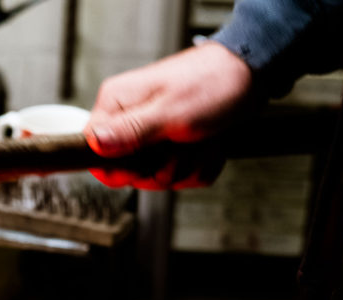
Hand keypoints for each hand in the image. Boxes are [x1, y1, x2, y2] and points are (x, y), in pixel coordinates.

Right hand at [84, 41, 253, 188]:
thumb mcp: (169, 111)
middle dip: (164, 168)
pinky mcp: (173, 150)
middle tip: (181, 142)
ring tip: (199, 138)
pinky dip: (200, 165)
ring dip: (187, 165)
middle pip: (130, 175)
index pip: (93, 153)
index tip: (143, 162)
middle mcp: (130, 122)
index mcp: (118, 105)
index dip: (118, 169)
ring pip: (159, 179)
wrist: (248, 77)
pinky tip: (208, 143)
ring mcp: (152, 139)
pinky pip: (182, 178)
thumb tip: (94, 143)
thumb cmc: (210, 84)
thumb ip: (130, 131)